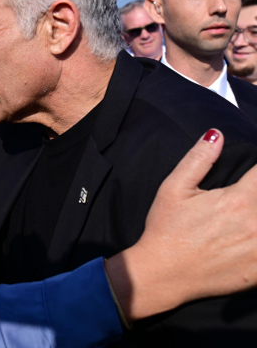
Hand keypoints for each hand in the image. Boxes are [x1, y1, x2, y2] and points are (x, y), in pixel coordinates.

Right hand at [106, 129, 256, 320]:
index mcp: (237, 199)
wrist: (163, 274)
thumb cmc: (165, 230)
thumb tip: (215, 134)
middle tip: (245, 197)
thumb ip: (198, 159)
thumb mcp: (173, 188)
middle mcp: (254, 222)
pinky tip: (250, 238)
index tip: (253, 174)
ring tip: (248, 214)